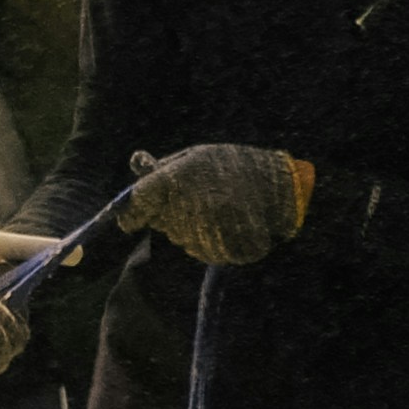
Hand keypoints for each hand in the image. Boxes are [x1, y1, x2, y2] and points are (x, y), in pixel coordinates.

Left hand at [117, 145, 313, 269]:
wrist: (279, 184)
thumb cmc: (232, 166)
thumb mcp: (196, 156)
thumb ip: (164, 167)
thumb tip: (135, 161)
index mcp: (177, 178)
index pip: (140, 200)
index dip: (131, 213)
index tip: (129, 220)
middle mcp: (189, 205)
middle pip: (161, 223)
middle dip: (170, 216)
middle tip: (196, 201)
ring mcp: (208, 230)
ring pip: (181, 239)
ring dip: (191, 230)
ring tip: (216, 210)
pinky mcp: (225, 249)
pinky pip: (203, 252)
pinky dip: (210, 242)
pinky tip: (226, 225)